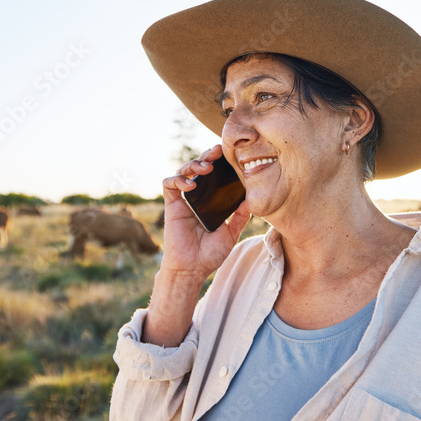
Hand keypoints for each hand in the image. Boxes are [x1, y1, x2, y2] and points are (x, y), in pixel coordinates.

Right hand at [159, 144, 250, 282]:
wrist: (192, 269)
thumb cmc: (210, 254)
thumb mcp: (231, 234)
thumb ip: (239, 217)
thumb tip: (251, 200)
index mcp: (212, 201)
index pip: (216, 176)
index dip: (221, 163)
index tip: (232, 155)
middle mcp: (198, 197)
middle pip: (200, 168)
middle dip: (207, 156)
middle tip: (217, 151)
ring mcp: (184, 200)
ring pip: (184, 171)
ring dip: (194, 164)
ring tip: (206, 167)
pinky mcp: (171, 205)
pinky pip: (169, 184)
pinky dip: (178, 179)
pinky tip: (190, 183)